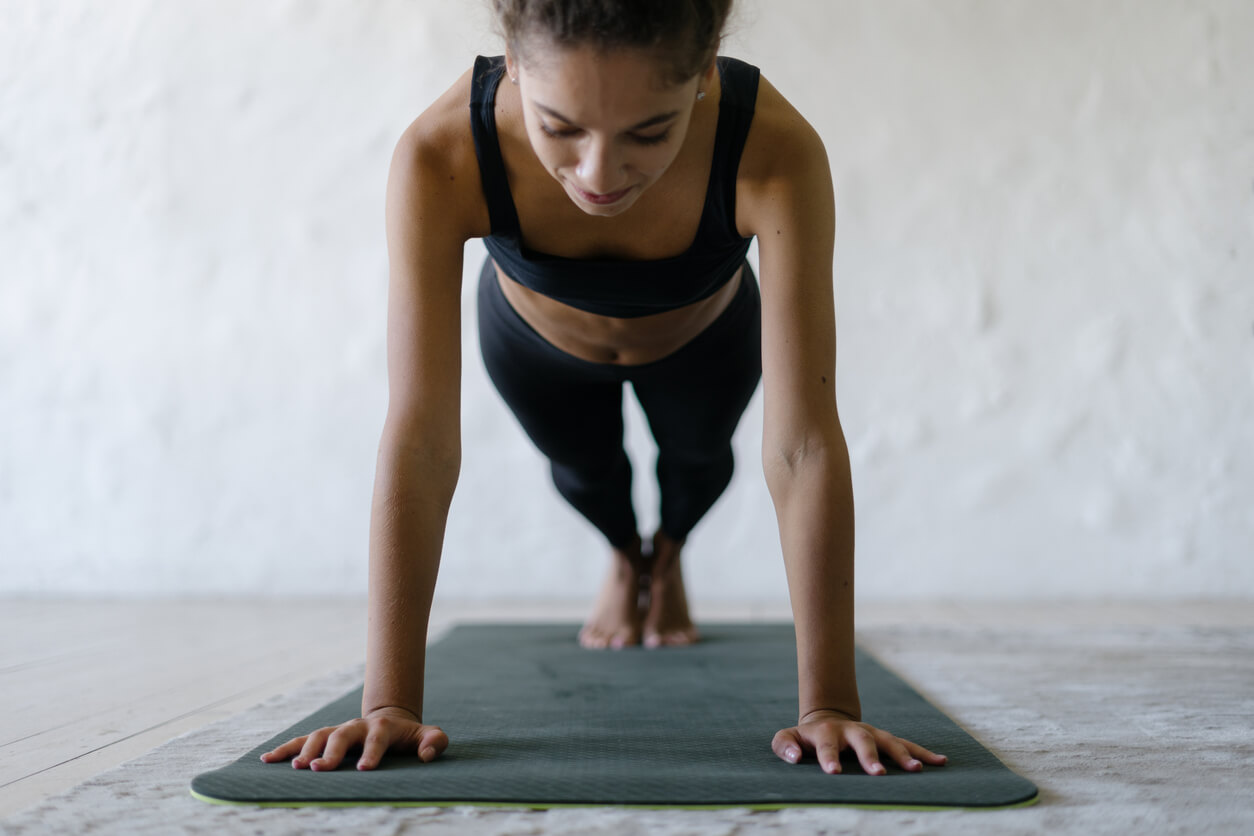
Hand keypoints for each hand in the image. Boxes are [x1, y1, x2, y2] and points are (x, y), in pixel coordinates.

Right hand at [259, 706, 447, 771]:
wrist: (390, 720)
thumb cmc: (410, 736)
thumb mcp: (428, 736)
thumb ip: (435, 741)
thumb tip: (427, 755)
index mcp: (382, 727)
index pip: (377, 739)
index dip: (371, 753)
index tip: (364, 770)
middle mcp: (357, 726)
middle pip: (342, 735)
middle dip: (330, 752)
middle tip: (319, 769)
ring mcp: (338, 730)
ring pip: (319, 735)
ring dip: (305, 750)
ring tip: (295, 767)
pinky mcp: (325, 737)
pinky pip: (302, 740)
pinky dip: (285, 749)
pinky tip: (267, 760)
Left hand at [772, 709, 946, 774]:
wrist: (827, 719)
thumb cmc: (806, 738)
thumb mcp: (788, 737)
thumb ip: (785, 746)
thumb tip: (795, 758)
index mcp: (826, 732)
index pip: (827, 745)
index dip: (829, 757)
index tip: (833, 772)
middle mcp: (852, 731)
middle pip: (862, 741)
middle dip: (870, 757)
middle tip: (877, 774)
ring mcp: (871, 733)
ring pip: (888, 741)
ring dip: (903, 755)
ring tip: (916, 770)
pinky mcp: (885, 739)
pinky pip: (907, 745)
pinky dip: (923, 753)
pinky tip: (940, 761)